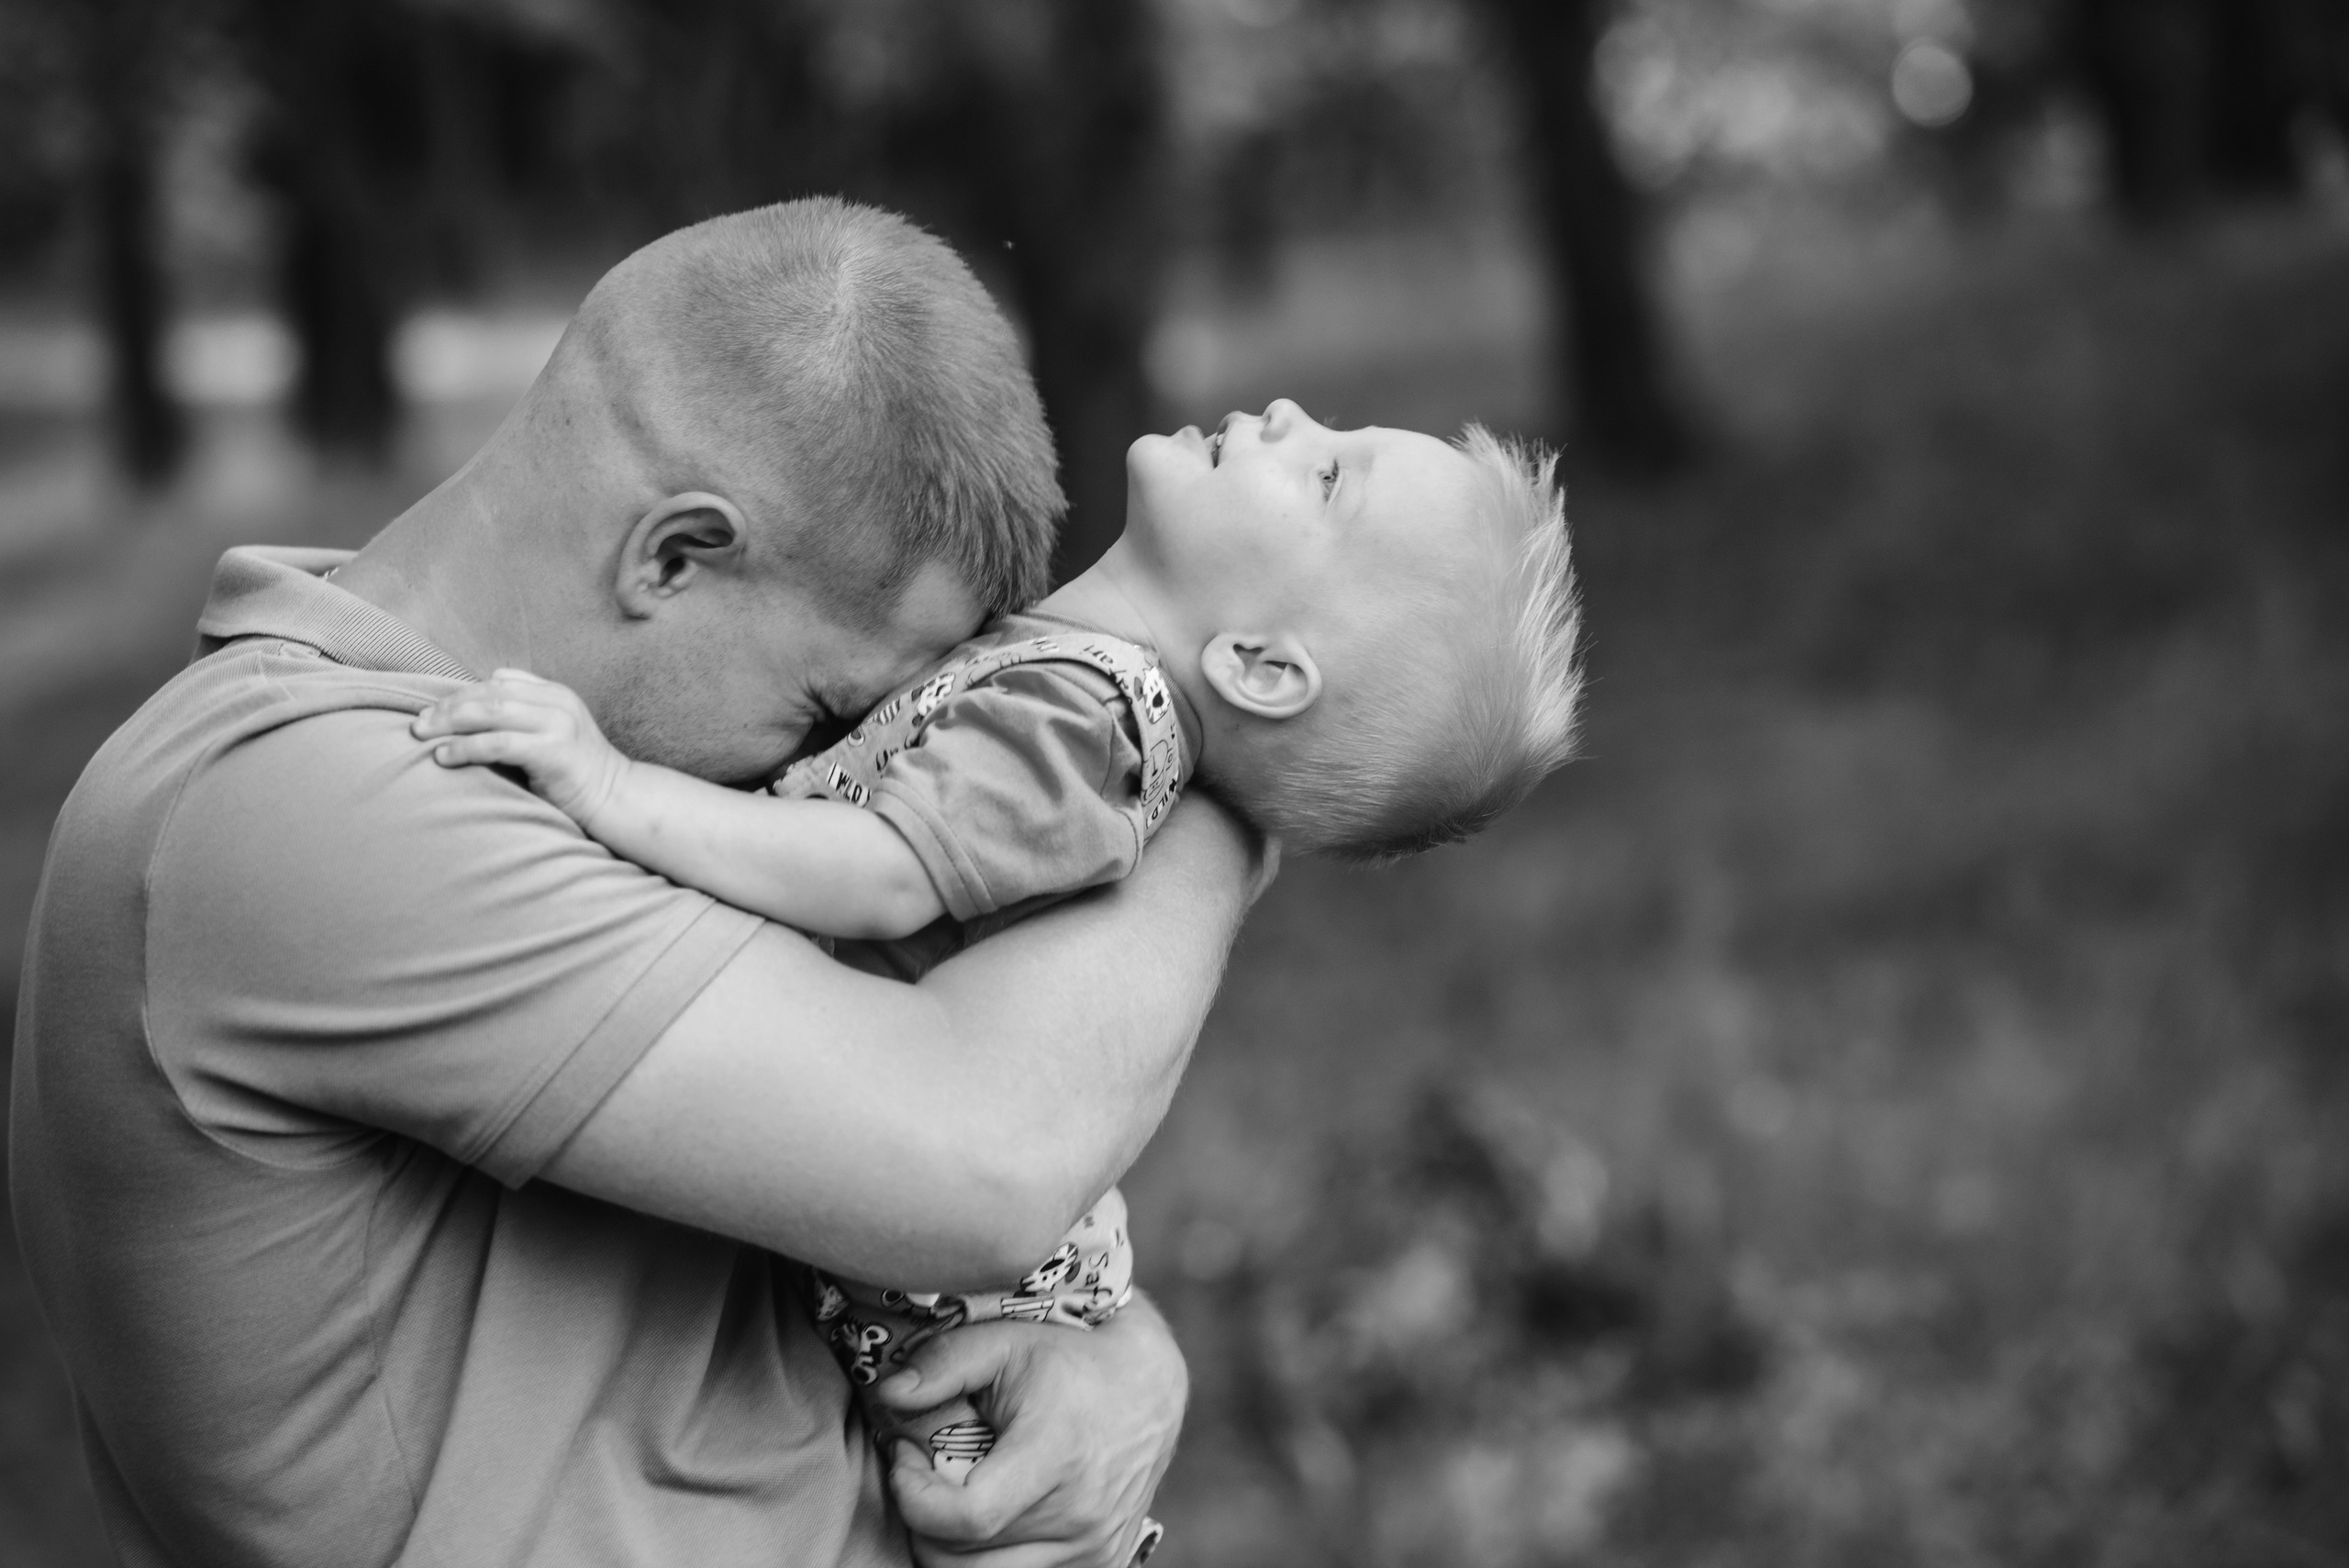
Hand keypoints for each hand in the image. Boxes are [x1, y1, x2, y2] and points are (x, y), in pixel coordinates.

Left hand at [411, 668, 628, 826]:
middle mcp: (557, 702)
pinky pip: (498, 744)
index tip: (433, 709)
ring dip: (450, 723)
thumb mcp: (551, 730)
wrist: (613, 798)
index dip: (460, 693)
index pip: (497, 682)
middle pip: (489, 694)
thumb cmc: (573, 772)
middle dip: (448, 706)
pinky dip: (465, 748)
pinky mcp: (552, 751)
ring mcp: (557, 724)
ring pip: (490, 713)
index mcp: (555, 693)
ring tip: (423, 736)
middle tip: (418, 723)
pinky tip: (444, 757)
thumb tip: (477, 699)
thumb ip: (523, 712)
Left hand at [872, 1293, 1185, 1567]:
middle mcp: (1080, 1517)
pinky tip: (985, 1517)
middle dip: (923, 1522)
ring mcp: (1093, 1551)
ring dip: (950, 1548)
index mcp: (1057, 1457)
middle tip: (922, 1473)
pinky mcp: (1099, 1566)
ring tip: (951, 1495)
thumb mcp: (1005, 1342)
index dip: (915, 1495)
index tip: (904, 1456)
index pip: (967, 1517)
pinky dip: (987, 1560)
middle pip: (963, 1561)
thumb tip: (888, 1394)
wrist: (1148, 1390)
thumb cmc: (1069, 1360)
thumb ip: (944, 1363)